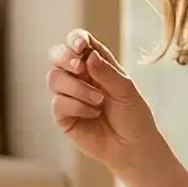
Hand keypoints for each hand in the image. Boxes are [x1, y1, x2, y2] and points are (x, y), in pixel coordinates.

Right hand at [49, 29, 164, 173]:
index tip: (81, 46)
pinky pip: (58, 102)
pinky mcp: (63, 116)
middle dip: (65, 58)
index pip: (78, 42)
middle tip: (80, 69)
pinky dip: (77, 107)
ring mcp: (69, 96)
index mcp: (96, 64)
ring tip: (99, 102)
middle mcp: (79, 77)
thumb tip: (88, 55)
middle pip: (57, 55)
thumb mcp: (126, 90)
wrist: (132, 147)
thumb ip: (107, 72)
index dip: (75, 39)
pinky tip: (93, 114)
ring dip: (78, 88)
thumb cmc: (133, 116)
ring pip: (54, 78)